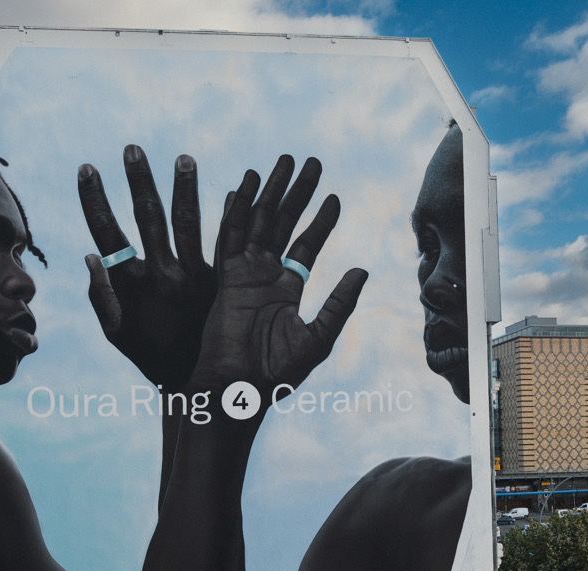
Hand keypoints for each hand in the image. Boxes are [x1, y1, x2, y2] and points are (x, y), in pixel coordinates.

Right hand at [78, 145, 214, 387]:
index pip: (107, 232)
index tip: (86, 168)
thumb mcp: (118, 333)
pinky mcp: (221, 283)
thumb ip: (101, 296)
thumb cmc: (152, 357)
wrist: (197, 385)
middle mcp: (163, 274)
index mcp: (132, 283)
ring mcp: (195, 277)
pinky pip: (225, 243)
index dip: (95, 200)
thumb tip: (90, 254)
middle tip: (133, 148)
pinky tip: (235, 192)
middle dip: (139, 181)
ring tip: (186, 158)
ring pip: (188, 223)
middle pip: (148, 218)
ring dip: (185, 189)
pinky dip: (230, 216)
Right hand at [188, 154, 367, 399]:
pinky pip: (230, 238)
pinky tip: (245, 186)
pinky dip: (236, 211)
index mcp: (288, 289)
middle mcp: (266, 276)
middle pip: (283, 223)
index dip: (321, 220)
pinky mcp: (225, 279)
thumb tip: (362, 269)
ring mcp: (244, 274)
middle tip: (311, 162)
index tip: (335, 197)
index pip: (307, 244)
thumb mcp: (318, 337)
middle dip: (296, 192)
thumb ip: (339, 303)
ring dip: (270, 191)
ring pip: (258, 221)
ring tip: (283, 162)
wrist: (238, 390)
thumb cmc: (277, 374)